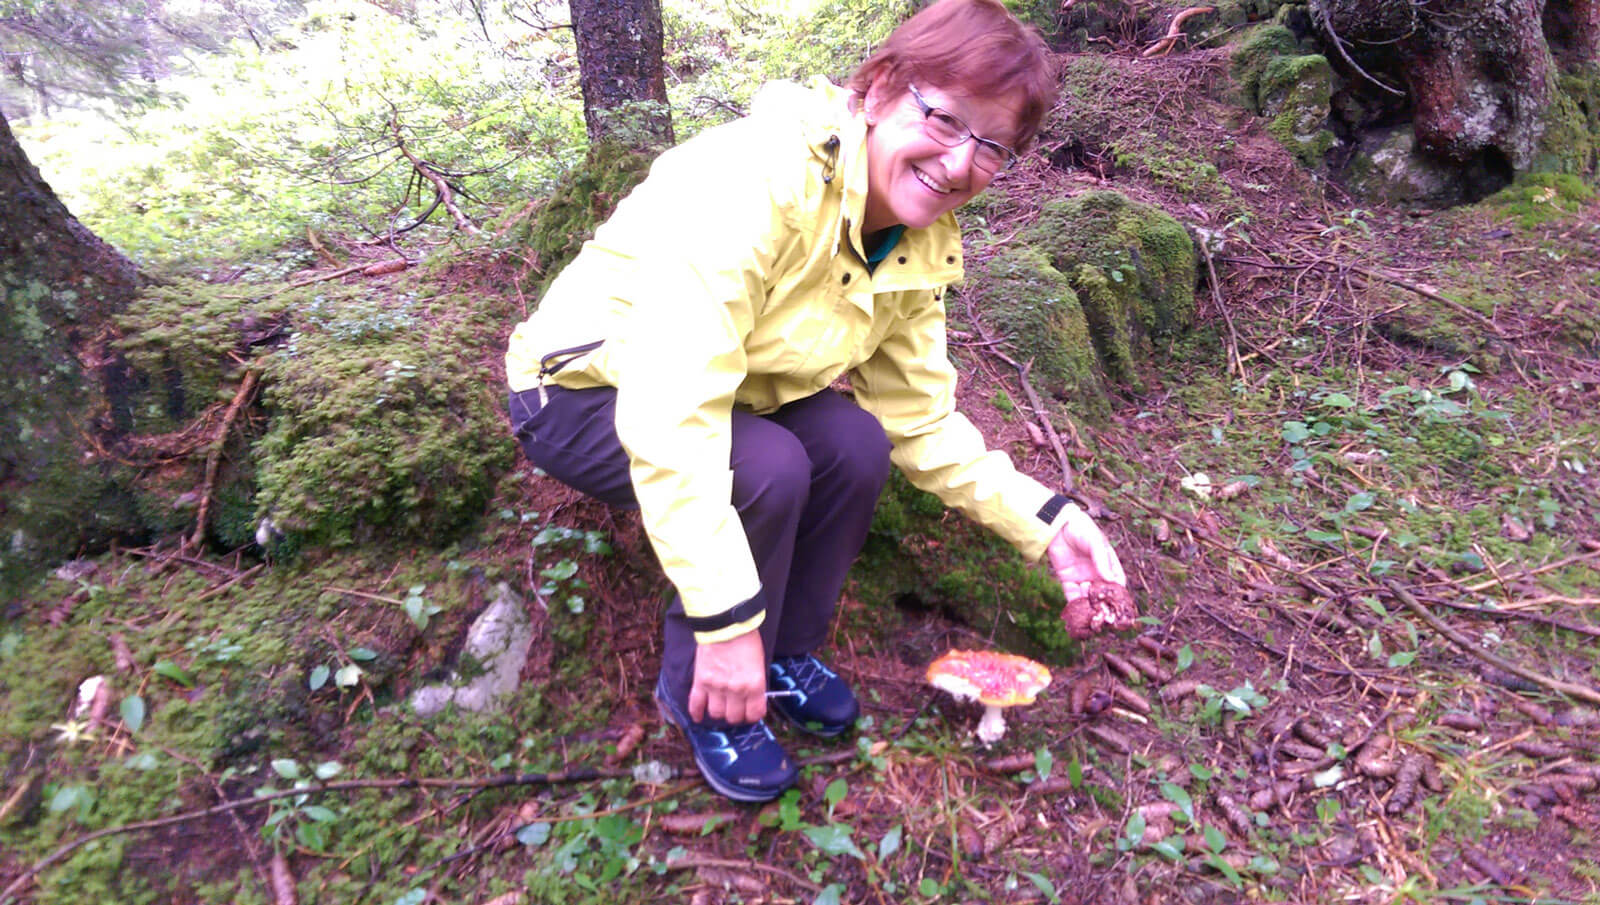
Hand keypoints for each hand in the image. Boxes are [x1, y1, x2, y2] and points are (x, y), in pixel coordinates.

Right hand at [689, 629, 766, 724]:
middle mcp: (736, 690)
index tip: (750, 712)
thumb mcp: (759, 664)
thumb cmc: (746, 640)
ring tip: (720, 706)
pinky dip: (696, 713)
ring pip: (716, 714)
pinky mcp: (701, 681)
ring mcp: (716, 687)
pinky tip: (698, 716)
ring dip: (719, 712)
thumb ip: (755, 684)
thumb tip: (752, 698)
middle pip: (734, 717)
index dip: (752, 715)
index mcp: (754, 685)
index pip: (754, 714)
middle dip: (736, 714)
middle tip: (735, 708)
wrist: (726, 625)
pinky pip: (696, 704)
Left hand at [1048, 504, 1135, 638]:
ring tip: (1091, 618)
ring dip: (1089, 607)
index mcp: (1108, 563)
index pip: (1117, 582)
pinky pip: (1072, 595)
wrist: (1057, 525)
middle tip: (1106, 617)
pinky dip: (1074, 604)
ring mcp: (1082, 577)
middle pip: (1103, 593)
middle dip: (1104, 605)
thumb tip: (1111, 581)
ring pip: (1088, 597)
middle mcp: (1096, 573)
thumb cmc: (1081, 529)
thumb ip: (1102, 560)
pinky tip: (1077, 613)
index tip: (1120, 606)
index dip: (1119, 594)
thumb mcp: (1095, 542)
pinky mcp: (1067, 580)